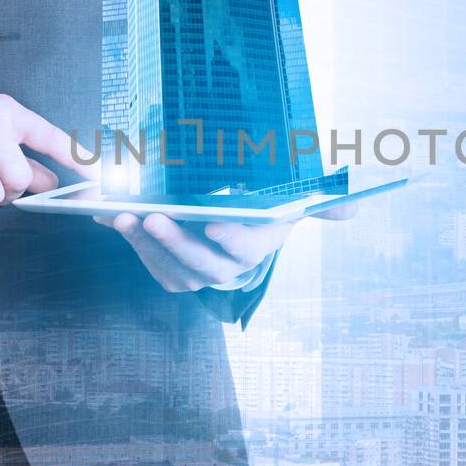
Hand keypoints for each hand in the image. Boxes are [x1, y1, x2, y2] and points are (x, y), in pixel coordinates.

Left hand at [95, 203, 354, 292]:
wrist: (238, 216)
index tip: (212, 223)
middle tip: (152, 216)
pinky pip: (149, 263)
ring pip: (171, 268)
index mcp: (261, 242)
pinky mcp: (171, 269)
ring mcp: (198, 271)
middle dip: (176, 242)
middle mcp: (229, 265)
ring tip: (123, 216)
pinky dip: (129, 240)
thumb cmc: (265, 201)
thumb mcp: (294, 195)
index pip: (249, 247)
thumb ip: (324, 200)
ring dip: (145, 245)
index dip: (232, 238)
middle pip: (203, 264)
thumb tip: (355, 210)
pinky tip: (110, 217)